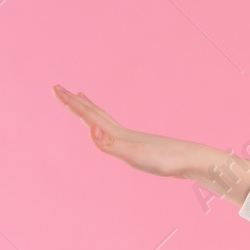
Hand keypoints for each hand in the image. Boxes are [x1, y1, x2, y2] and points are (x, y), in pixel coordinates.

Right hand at [52, 84, 201, 178]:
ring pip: (106, 121)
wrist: (194, 162)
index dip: (71, 104)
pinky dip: (108, 128)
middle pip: (94, 114)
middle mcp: (124, 134)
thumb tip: (90, 128)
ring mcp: (134, 140)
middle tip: (59, 88)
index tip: (55, 87)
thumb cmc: (165, 160)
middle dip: (75, 102)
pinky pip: (118, 134)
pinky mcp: (143, 149)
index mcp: (118, 134)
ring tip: (82, 99)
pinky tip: (110, 130)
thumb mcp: (133, 155)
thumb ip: (108, 143)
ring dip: (91, 110)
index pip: (88, 115)